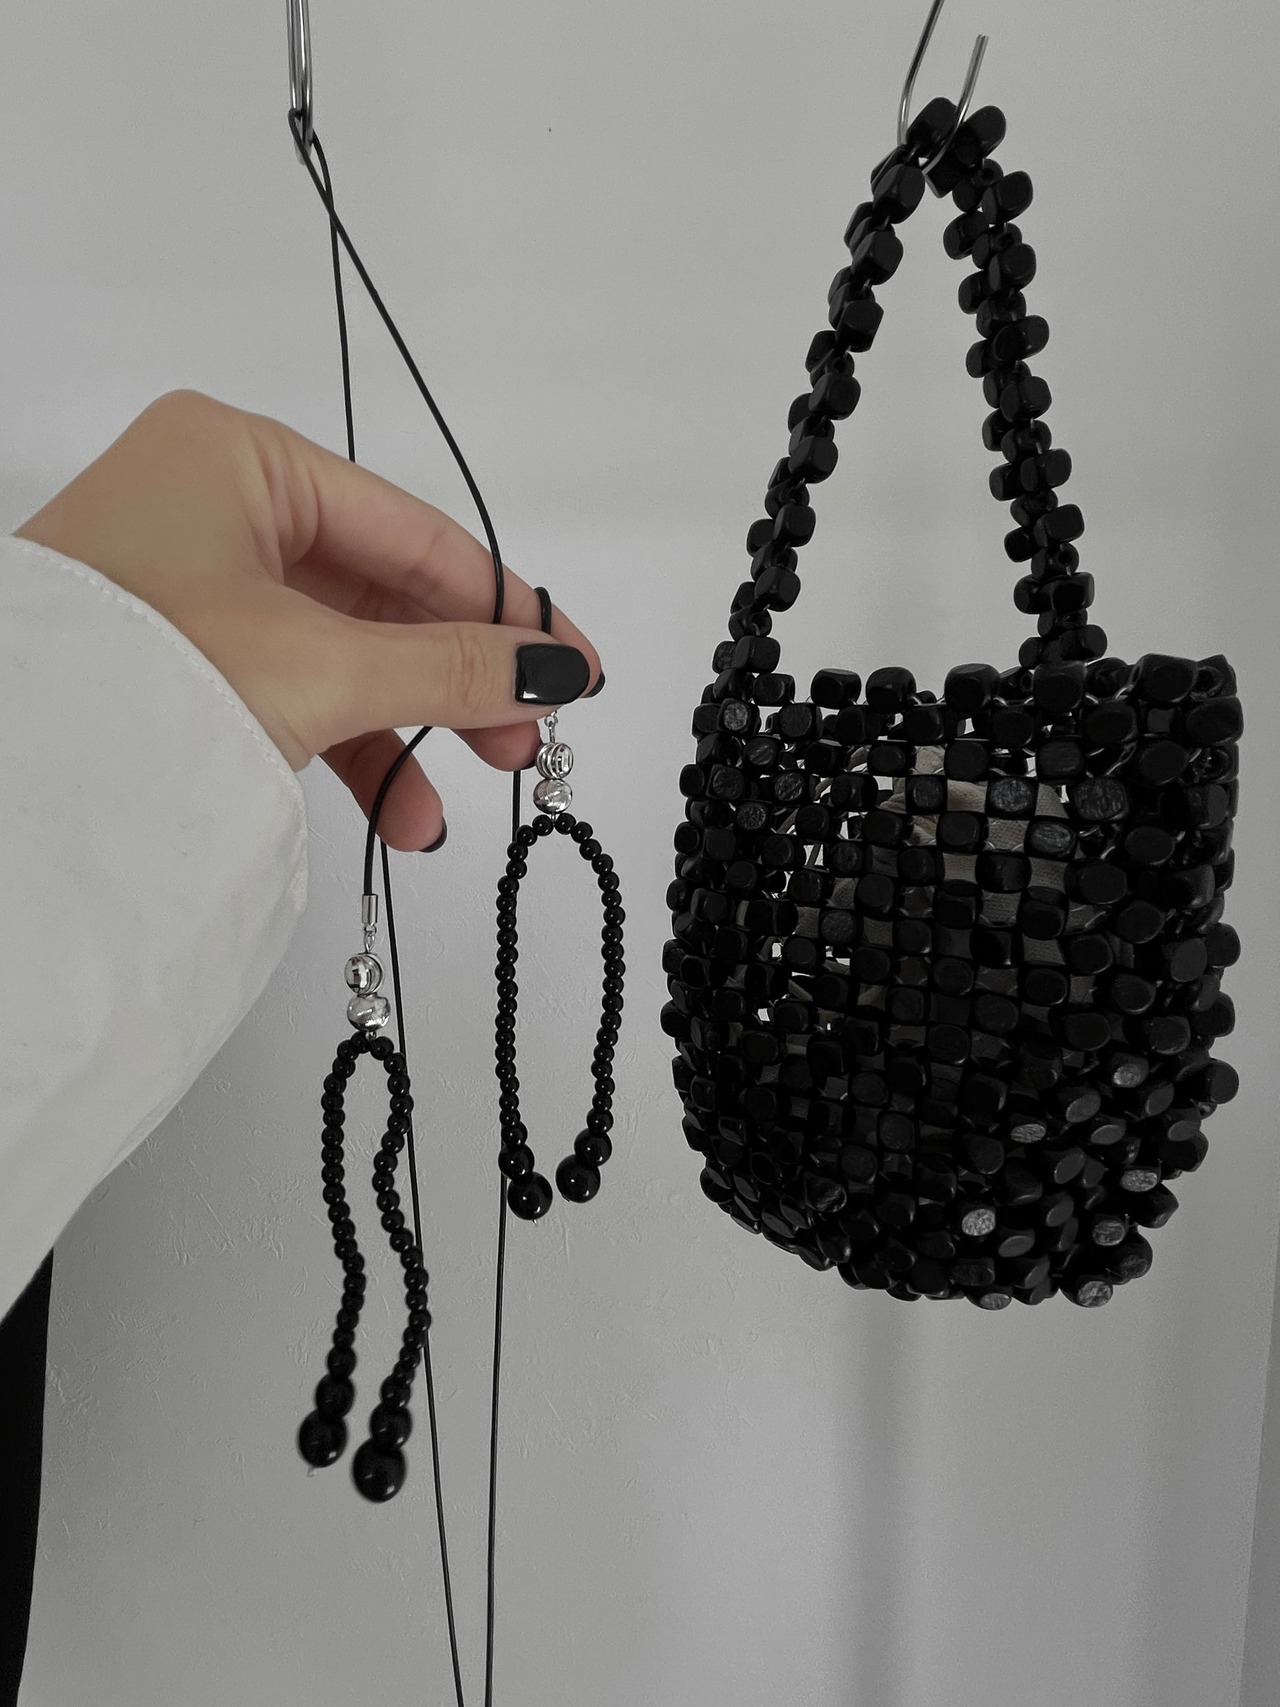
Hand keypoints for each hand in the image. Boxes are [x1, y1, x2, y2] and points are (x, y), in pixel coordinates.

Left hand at [15, 389, 602, 851]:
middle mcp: (215, 500)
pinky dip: (344, 742)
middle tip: (522, 741)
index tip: (571, 663)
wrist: (18, 778)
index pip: (412, 532)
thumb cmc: (136, 678)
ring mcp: (192, 576)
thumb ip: (451, 667)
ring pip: (341, 649)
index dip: (503, 606)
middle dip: (454, 683)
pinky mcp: (179, 646)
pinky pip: (292, 683)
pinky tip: (393, 806)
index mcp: (240, 455)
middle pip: (382, 594)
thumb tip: (555, 670)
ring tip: (444, 808)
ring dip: (403, 731)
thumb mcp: (322, 667)